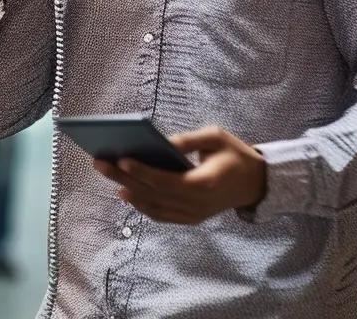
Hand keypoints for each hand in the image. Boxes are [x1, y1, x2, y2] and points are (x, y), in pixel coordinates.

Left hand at [93, 126, 266, 224]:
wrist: (256, 183)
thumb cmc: (235, 154)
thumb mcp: (216, 137)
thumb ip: (187, 140)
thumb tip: (158, 142)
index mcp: (204, 184)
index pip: (166, 180)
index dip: (142, 172)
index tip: (122, 159)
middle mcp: (197, 204)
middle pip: (153, 194)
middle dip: (124, 178)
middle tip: (100, 163)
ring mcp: (193, 215)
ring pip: (154, 208)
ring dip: (128, 192)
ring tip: (108, 174)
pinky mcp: (191, 219)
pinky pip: (161, 215)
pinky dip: (142, 205)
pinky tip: (126, 191)